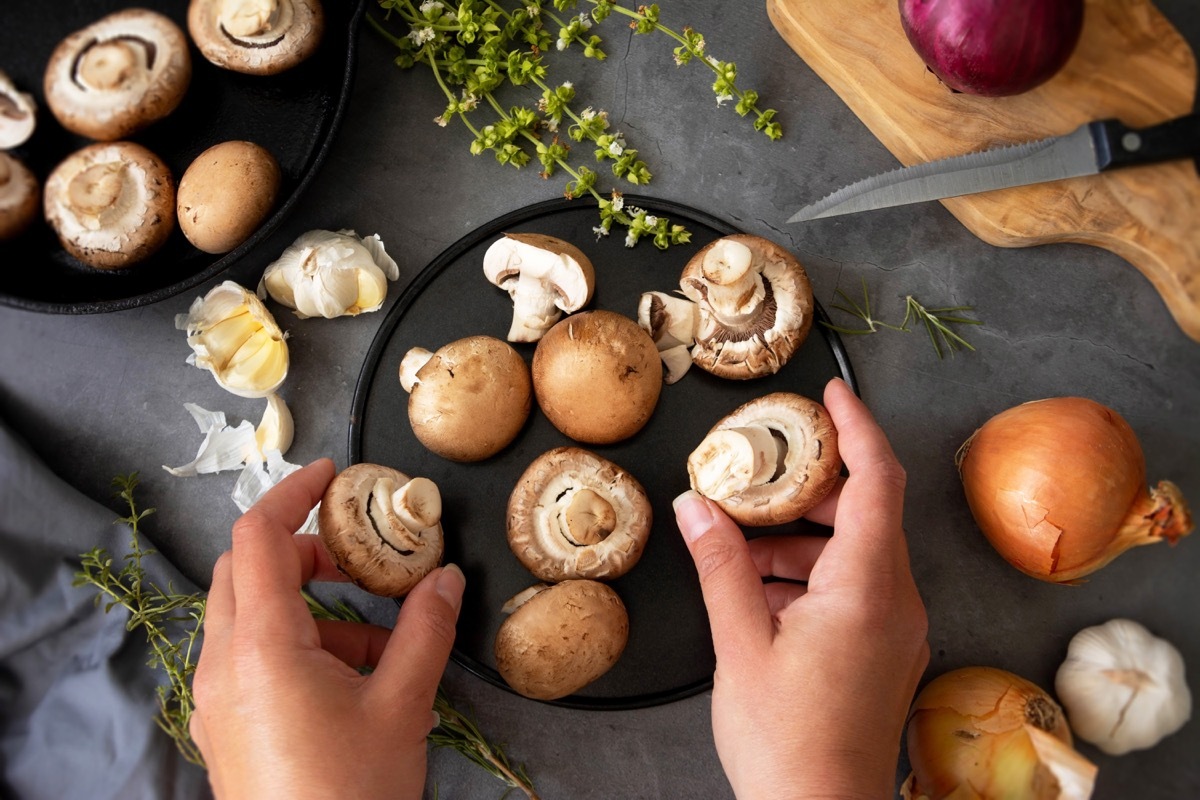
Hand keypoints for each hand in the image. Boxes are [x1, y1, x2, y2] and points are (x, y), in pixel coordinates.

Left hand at [190, 459, 464, 799]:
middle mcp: (223, 665)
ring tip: (376, 639)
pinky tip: (349, 679)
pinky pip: (248, 658)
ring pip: (248, 616)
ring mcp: (215, 700)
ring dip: (306, 604)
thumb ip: (425, 630)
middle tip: (357, 555)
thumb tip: (446, 579)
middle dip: (303, 549)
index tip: (332, 474)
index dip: (293, 494)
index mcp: (261, 647)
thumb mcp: (401, 706)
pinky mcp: (224, 727)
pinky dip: (294, 643)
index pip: (257, 538)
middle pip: (245, 570)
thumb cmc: (349, 795)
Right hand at [673, 377, 928, 799]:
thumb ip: (719, 567)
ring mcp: (897, 629)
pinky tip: (759, 593)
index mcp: (867, 588)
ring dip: (800, 539)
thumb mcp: (740, 646)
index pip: (877, 479)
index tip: (833, 392)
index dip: (858, 427)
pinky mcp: (886, 651)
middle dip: (809, 488)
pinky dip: (811, 574)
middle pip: (865, 511)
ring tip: (738, 548)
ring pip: (856, 552)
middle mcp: (896, 601)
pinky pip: (856, 587)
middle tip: (759, 473)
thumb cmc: (788, 743)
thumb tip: (695, 507)